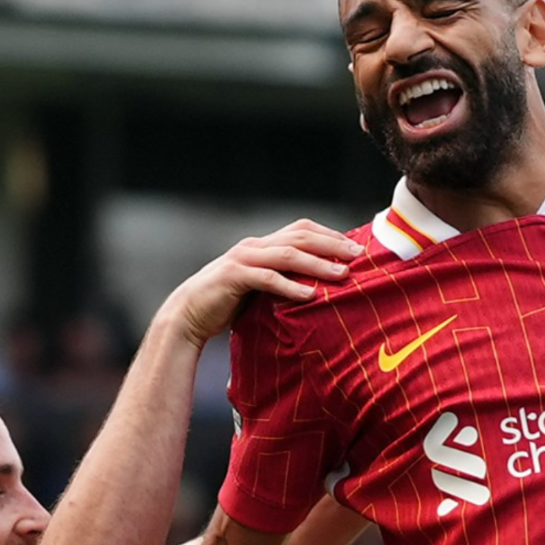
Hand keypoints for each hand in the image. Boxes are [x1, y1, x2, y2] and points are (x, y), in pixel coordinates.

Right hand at [164, 220, 361, 346]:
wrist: (186, 315)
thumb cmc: (224, 305)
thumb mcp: (257, 288)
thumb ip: (280, 281)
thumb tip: (315, 289)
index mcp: (260, 245)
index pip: (301, 229)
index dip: (329, 234)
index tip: (355, 246)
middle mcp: (253, 246)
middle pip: (299, 237)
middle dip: (331, 245)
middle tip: (358, 256)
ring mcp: (242, 260)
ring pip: (288, 255)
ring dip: (317, 264)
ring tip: (341, 275)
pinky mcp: (233, 277)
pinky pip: (268, 279)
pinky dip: (290, 286)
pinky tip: (310, 295)